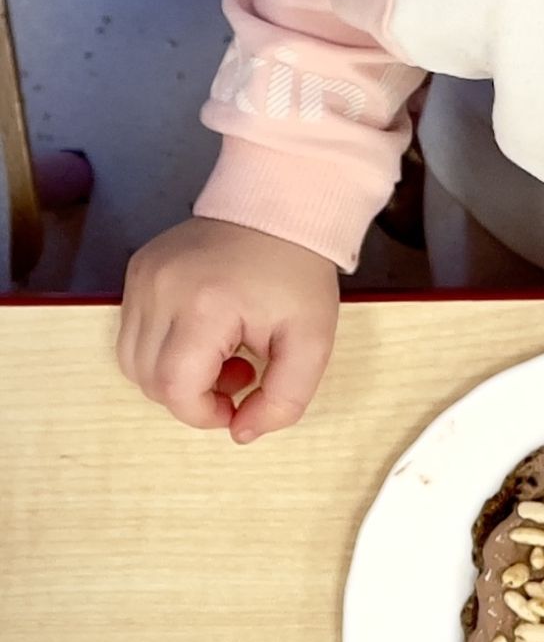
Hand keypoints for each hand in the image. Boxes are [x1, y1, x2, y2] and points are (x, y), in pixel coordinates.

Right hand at [119, 218, 339, 442]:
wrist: (281, 208)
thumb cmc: (298, 274)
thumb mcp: (312, 343)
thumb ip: (283, 399)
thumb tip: (241, 433)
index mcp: (205, 307)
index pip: (174, 388)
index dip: (203, 414)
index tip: (238, 405)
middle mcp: (160, 290)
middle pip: (148, 380)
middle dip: (192, 396)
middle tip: (241, 373)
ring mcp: (142, 278)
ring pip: (132, 360)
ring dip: (174, 374)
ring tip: (225, 354)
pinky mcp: (137, 270)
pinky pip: (134, 331)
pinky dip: (164, 348)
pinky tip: (207, 333)